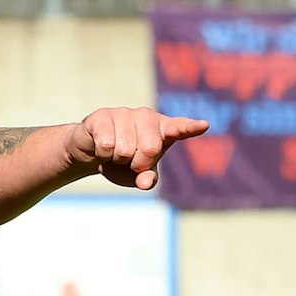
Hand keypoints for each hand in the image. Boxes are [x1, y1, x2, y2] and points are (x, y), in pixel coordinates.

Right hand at [69, 108, 209, 191]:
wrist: (91, 153)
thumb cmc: (122, 163)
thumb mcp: (138, 175)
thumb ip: (147, 178)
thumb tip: (146, 182)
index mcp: (162, 130)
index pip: (180, 128)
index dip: (191, 128)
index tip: (203, 125)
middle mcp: (147, 117)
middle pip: (151, 148)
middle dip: (137, 163)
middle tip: (129, 161)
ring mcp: (125, 113)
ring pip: (125, 149)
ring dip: (117, 159)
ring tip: (114, 153)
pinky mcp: (104, 115)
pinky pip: (107, 144)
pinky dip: (103, 155)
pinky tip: (100, 147)